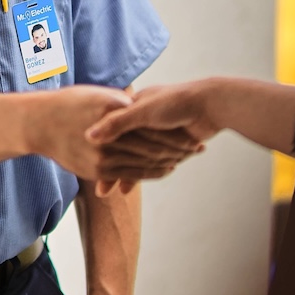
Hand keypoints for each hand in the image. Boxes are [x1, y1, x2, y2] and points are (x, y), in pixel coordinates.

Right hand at [85, 81, 214, 192]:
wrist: (210, 105)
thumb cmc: (175, 102)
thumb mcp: (142, 111)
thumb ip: (117, 123)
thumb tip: (89, 137)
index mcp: (132, 109)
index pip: (110, 134)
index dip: (98, 149)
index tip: (85, 161)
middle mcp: (141, 122)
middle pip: (120, 150)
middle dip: (107, 169)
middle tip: (94, 187)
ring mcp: (154, 135)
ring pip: (133, 160)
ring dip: (121, 175)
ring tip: (106, 192)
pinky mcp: (167, 147)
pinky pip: (147, 165)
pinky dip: (139, 176)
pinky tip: (127, 187)